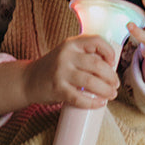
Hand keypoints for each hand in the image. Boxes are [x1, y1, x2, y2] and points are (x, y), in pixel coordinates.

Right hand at [0, 35, 118, 120]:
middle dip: (111, 76)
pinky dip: (92, 102)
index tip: (113, 63)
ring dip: (106, 90)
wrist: (28, 80)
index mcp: (71, 43)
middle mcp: (66, 55)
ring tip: (111, 94)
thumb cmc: (54, 67)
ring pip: (90, 81)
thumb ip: (84, 54)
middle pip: (97, 64)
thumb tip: (111, 67)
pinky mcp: (57, 89)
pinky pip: (79, 98)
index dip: (109, 52)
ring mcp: (60, 72)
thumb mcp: (67, 53)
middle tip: (115, 85)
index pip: (97, 41)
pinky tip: (100, 103)